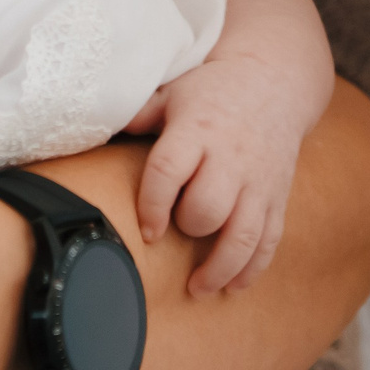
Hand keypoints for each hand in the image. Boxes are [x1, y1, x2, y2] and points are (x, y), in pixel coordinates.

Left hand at [129, 54, 313, 295]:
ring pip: (243, 235)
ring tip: (197, 288)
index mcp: (198, 130)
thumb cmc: (212, 91)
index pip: (169, 170)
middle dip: (189, 228)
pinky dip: (253, 269)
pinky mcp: (276, 196)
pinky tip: (233, 285)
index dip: (153, 205)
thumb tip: (93, 124)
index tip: (147, 230)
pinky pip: (270, 240)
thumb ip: (139, 114)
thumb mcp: (173, 92)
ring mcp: (258, 181)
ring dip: (220, 269)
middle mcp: (231, 158)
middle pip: (208, 208)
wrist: (274, 81)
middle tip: (177, 231)